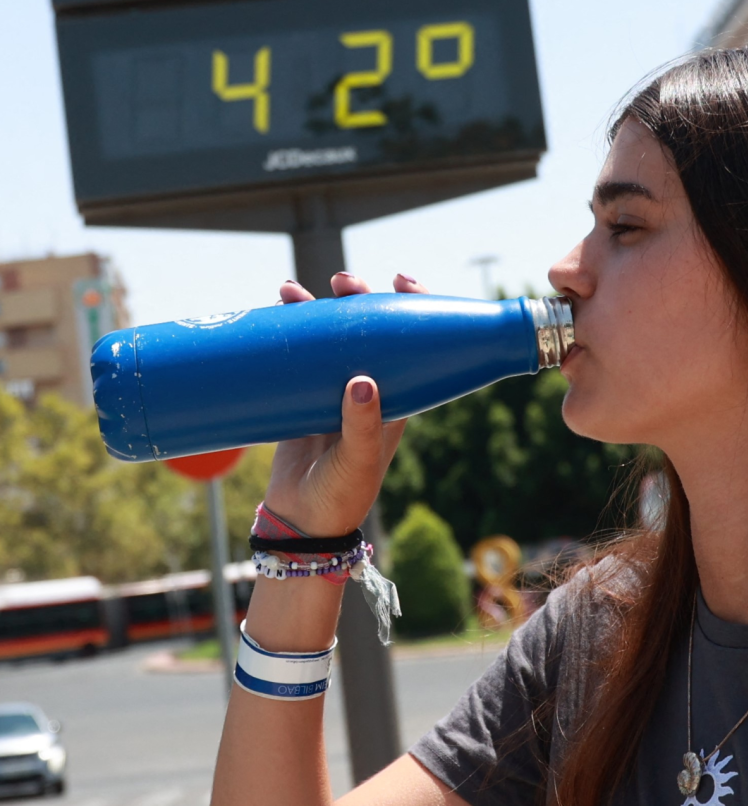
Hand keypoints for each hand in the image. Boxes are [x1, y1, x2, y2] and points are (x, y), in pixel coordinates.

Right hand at [263, 272, 426, 536]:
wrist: (301, 522)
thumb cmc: (342, 495)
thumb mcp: (358, 461)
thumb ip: (362, 425)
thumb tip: (363, 380)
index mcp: (397, 398)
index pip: (413, 343)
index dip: (413, 308)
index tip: (402, 282)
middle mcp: (369, 388)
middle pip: (369, 329)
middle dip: (358, 299)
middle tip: (343, 283)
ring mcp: (332, 390)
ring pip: (331, 336)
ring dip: (317, 309)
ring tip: (293, 291)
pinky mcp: (301, 396)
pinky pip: (297, 354)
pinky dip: (288, 330)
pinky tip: (276, 307)